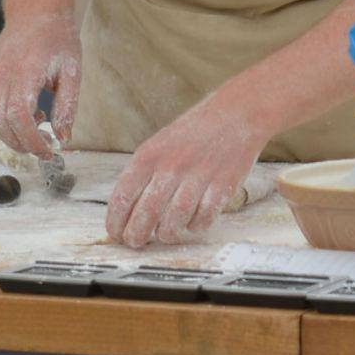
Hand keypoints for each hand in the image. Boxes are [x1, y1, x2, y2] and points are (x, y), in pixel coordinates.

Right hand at [0, 5, 80, 158]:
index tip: (49, 150)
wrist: (36, 12)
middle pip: (1, 125)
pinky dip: (4, 120)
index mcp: (24, 73)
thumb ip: (68, 106)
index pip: (19, 118)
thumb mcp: (73, 71)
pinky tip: (27, 111)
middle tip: (45, 145)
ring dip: (13, 134)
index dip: (31, 140)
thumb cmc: (58, 39)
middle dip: (23, 143)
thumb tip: (64, 138)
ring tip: (39, 124)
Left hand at [108, 98, 264, 247]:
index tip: (116, 233)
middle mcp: (172, 165)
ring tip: (165, 234)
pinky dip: (196, 226)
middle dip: (137, 235)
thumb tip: (126, 209)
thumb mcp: (160, 143)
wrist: (238, 112)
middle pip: (146, 214)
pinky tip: (193, 223)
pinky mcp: (224, 184)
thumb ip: (143, 172)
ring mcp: (199, 175)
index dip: (116, 222)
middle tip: (137, 242)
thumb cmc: (196, 130)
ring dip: (166, 234)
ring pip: (174, 220)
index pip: (123, 197)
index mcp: (150, 155)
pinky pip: (204, 217)